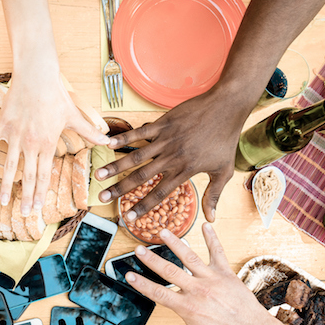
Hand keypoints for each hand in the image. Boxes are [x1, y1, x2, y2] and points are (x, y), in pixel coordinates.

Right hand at [0, 71, 108, 214]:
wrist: (37, 75)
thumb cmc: (56, 94)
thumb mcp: (74, 115)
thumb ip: (89, 132)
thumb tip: (108, 141)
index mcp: (47, 144)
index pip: (44, 175)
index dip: (41, 193)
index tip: (38, 209)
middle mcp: (30, 143)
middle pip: (28, 176)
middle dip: (26, 197)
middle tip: (24, 214)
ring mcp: (14, 135)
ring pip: (8, 166)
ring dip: (6, 185)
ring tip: (2, 201)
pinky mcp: (2, 125)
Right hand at [95, 88, 250, 221]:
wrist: (226, 107)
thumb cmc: (225, 140)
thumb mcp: (224, 171)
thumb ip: (214, 195)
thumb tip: (211, 218)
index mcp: (184, 171)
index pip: (159, 193)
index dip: (142, 207)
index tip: (128, 217)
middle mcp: (172, 157)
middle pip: (141, 177)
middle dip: (119, 189)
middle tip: (102, 198)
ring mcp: (166, 140)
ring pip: (136, 156)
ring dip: (115, 166)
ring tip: (98, 174)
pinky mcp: (163, 124)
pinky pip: (140, 133)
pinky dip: (124, 138)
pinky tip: (108, 144)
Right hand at [124, 223, 272, 324]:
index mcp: (188, 307)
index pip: (159, 294)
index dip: (143, 284)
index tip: (130, 275)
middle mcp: (198, 290)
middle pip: (170, 272)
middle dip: (152, 260)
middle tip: (138, 249)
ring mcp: (212, 279)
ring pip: (190, 258)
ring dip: (175, 244)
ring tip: (163, 232)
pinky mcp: (225, 272)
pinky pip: (217, 252)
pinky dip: (212, 238)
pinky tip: (205, 226)